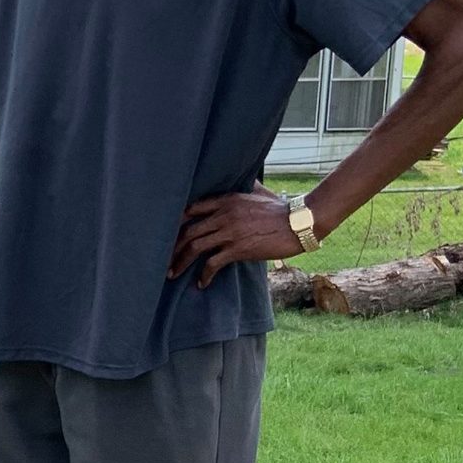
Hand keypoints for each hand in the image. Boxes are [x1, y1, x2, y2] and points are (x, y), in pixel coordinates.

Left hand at [169, 181, 304, 288]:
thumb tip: (244, 180)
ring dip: (180, 262)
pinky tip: (201, 283)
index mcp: (225, 200)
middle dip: (172, 246)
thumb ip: (245, 186)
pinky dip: (204, 275)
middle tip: (163, 258)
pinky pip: (213, 263)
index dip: (175, 222)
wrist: (299, 222)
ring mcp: (229, 232)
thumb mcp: (258, 191)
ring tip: (172, 273)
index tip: (165, 233)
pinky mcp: (239, 249)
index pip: (191, 209)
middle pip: (187, 231)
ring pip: (195, 247)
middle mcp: (222, 215)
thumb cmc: (280, 208)